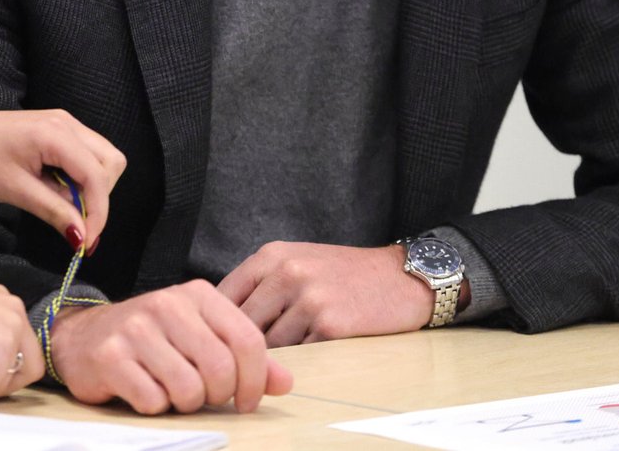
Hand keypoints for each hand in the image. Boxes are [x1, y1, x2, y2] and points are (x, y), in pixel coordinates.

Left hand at [0, 109, 124, 251]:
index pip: (98, 177)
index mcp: (56, 133)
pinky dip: (78, 177)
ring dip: (90, 187)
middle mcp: (65, 122)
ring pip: (100, 158)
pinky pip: (82, 155)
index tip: (86, 244)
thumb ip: (54, 211)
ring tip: (60, 206)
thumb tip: (83, 238)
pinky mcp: (53, 129)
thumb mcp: (15, 191)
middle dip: (100, 197)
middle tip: (74, 223)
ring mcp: (60, 123)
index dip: (98, 214)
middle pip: (110, 162)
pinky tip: (54, 191)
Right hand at [49, 280, 293, 414]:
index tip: (246, 401)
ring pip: (189, 389)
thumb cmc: (152, 340)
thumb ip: (245, 358)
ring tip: (172, 391)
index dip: (255, 381)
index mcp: (196, 294)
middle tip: (203, 396)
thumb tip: (285, 384)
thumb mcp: (201, 337)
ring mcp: (136, 328)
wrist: (82, 337)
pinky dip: (155, 406)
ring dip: (186, 403)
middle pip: (221, 368)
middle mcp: (166, 303)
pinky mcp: (110, 356)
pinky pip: (154, 400)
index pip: (248, 341)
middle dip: (218, 395)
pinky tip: (145, 390)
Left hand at [218, 241, 429, 345]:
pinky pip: (301, 355)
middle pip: (242, 324)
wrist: (401, 277)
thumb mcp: (296, 261)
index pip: (223, 295)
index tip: (218, 341)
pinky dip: (301, 361)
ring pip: (270, 345)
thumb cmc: (343, 274)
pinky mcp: (331, 326)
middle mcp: (287, 273)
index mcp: (271, 256)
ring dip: (273, 358)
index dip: (217, 323)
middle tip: (242, 362)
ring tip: (278, 362)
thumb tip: (218, 317)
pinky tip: (310, 355)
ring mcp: (309, 299)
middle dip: (241, 345)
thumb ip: (260, 283)